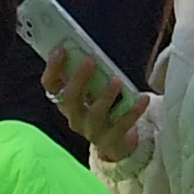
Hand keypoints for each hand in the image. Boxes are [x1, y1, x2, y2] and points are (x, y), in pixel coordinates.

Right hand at [42, 44, 143, 159]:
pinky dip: (133, 110)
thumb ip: (88, 77)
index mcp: (66, 102)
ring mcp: (92, 130)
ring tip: (116, 80)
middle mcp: (75, 117)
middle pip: (70, 98)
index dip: (52, 68)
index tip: (61, 50)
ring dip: (105, 95)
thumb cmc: (103, 110)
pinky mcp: (111, 139)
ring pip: (95, 113)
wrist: (115, 144)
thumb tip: (88, 50)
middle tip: (89, 60)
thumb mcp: (91, 93)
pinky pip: (122, 125)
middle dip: (78, 78)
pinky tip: (142, 98)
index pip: (50, 85)